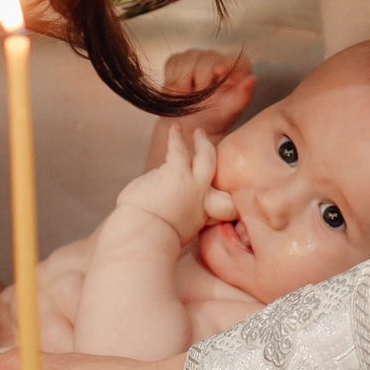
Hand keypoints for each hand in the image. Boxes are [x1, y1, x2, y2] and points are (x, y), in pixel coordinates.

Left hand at [110, 128, 222, 243]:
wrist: (145, 238)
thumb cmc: (152, 240)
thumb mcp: (174, 235)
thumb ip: (177, 220)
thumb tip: (164, 213)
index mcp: (202, 217)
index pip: (221, 201)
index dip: (223, 188)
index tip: (219, 181)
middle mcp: (202, 199)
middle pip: (214, 170)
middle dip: (211, 153)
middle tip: (206, 141)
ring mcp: (192, 184)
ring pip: (203, 156)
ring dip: (200, 142)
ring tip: (196, 132)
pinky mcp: (176, 172)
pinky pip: (179, 148)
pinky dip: (177, 137)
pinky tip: (174, 129)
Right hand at [143, 48, 252, 167]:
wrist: (187, 128)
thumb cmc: (213, 120)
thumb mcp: (229, 112)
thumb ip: (242, 96)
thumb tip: (252, 79)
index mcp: (237, 72)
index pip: (237, 59)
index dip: (227, 62)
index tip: (217, 71)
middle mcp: (219, 61)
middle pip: (209, 56)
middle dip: (202, 77)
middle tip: (201, 94)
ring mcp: (198, 58)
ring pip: (190, 58)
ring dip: (187, 80)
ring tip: (191, 95)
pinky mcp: (179, 62)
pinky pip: (174, 63)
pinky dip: (174, 79)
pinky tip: (181, 90)